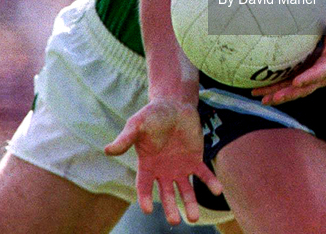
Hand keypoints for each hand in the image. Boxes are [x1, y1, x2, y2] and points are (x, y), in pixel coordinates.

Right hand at [104, 99, 221, 224]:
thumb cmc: (152, 114)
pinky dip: (210, 182)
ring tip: (194, 218)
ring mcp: (180, 168)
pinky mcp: (195, 160)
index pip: (144, 186)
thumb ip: (125, 139)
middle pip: (166, 195)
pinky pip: (203, 175)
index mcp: (147, 166)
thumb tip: (107, 150)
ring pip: (185, 190)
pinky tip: (218, 190)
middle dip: (171, 208)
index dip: (145, 198)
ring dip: (190, 204)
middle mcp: (163, 172)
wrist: (174, 105)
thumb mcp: (137, 124)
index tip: (147, 209)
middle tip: (176, 221)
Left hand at [251, 11, 325, 104]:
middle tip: (272, 98)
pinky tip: (261, 93)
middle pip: (303, 88)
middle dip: (287, 94)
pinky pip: (290, 87)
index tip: (297, 82)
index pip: (319, 72)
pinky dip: (277, 91)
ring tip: (261, 99)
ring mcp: (312, 80)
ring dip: (278, 96)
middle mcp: (320, 77)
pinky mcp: (305, 78)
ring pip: (294, 91)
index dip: (309, 78)